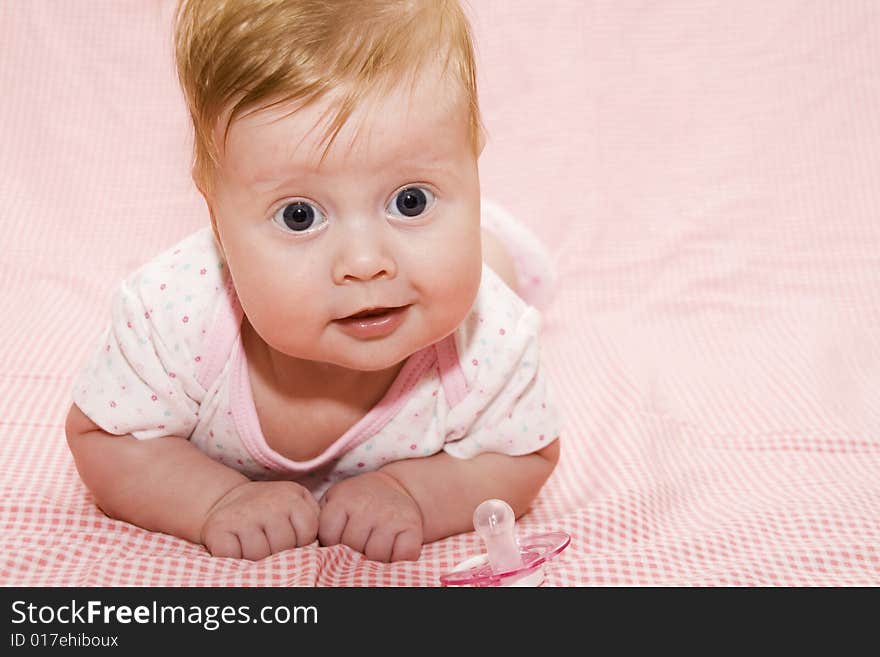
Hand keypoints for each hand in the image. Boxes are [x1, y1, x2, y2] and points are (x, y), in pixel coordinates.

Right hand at [200, 480, 319, 559]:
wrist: (227, 500)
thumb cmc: (270, 510)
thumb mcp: (297, 505)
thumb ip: (312, 520)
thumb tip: (322, 547)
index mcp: (293, 496)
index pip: (308, 533)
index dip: (300, 542)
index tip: (290, 535)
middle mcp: (269, 502)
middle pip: (284, 546)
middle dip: (278, 551)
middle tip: (267, 539)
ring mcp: (243, 515)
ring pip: (260, 555)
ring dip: (256, 557)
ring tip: (252, 543)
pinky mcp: (219, 528)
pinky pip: (233, 557)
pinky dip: (234, 558)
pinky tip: (236, 546)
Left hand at [318, 470, 423, 561]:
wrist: (394, 487)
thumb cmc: (358, 502)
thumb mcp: (335, 501)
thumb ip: (321, 520)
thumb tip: (311, 549)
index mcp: (343, 499)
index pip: (329, 536)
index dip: (332, 542)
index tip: (339, 537)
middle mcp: (368, 505)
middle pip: (353, 548)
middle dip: (354, 551)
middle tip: (359, 543)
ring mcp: (391, 516)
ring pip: (377, 556)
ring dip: (376, 558)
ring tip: (374, 547)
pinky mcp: (412, 526)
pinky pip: (403, 556)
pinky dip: (398, 559)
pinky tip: (393, 550)